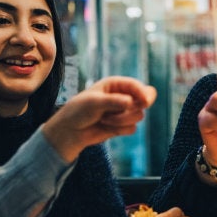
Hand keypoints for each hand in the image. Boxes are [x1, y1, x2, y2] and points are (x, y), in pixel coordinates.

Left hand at [42, 76, 156, 162]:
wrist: (70, 131)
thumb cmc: (78, 111)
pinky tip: (106, 126)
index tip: (145, 102)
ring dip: (121, 120)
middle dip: (139, 106)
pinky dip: (120, 129)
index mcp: (116, 85)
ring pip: (138, 116)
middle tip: (141, 106)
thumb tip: (130, 102)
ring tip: (104, 119)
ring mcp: (124, 112)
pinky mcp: (123, 125)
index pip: (137, 86)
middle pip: (145, 99)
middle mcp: (123, 97)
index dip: (143, 93)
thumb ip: (113, 101)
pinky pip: (132, 128)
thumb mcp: (94, 102)